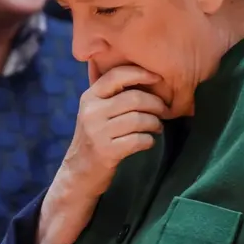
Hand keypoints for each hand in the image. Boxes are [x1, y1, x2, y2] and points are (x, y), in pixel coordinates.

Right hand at [61, 65, 167, 196]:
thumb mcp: (95, 111)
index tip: (158, 78)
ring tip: (157, 127)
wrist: (79, 170)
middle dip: (156, 104)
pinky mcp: (106, 151)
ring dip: (155, 123)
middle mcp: (91, 111)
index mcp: (89, 97)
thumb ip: (112, 94)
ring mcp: (97, 132)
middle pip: (134, 98)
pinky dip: (149, 140)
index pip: (116, 75)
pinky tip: (148, 141)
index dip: (141, 73)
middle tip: (164, 111)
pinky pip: (139, 140)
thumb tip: (146, 76)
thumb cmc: (95, 136)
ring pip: (139, 119)